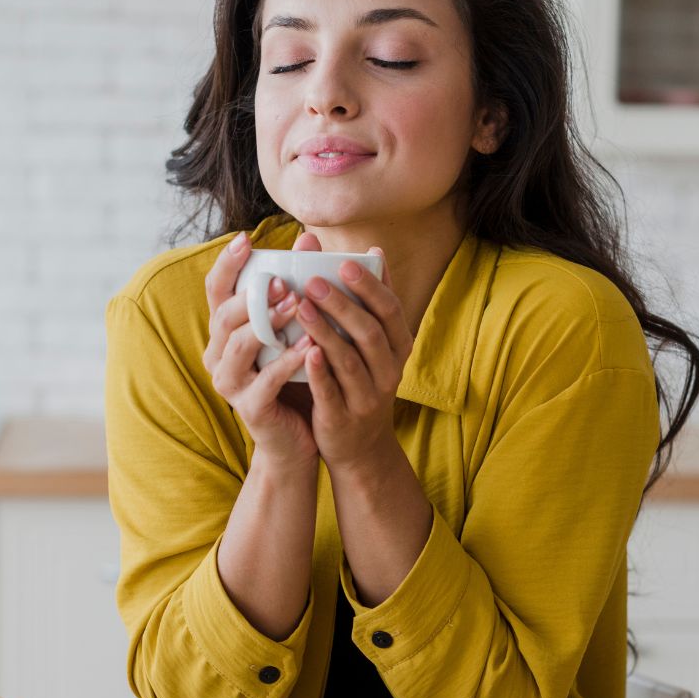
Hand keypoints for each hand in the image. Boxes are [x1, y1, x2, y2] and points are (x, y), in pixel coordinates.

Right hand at [201, 229, 323, 469]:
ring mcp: (230, 384)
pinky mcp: (249, 408)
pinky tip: (311, 347)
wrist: (299, 439)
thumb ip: (297, 287)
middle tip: (282, 280)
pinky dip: (288, 362)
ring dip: (268, 323)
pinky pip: (265, 380)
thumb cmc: (297, 377)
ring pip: (239, 346)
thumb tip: (309, 239)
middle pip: (223, 316)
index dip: (226, 264)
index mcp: (225, 332)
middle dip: (252, 295)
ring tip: (297, 305)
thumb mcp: (295, 329)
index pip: (216, 291)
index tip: (246, 239)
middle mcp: (218, 356)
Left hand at [293, 247, 412, 469]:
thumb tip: (371, 250)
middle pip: (370, 333)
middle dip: (342, 304)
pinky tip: (304, 351)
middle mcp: (389, 372)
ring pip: (350, 361)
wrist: (359, 448)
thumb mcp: (373, 345)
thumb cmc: (359, 381)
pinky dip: (319, 372)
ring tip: (300, 306)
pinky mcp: (343, 419)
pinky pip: (332, 393)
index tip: (345, 261)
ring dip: (326, 332)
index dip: (370, 286)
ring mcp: (367, 398)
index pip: (391, 311)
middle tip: (314, 280)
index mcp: (398, 348)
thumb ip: (369, 302)